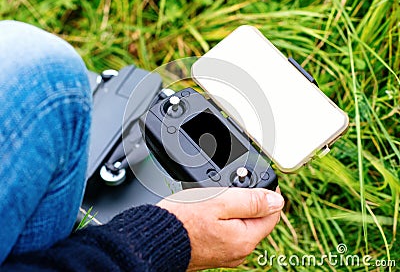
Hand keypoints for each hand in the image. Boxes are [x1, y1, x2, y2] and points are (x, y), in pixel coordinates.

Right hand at [157, 187, 283, 269]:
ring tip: (216, 197)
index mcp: (245, 239)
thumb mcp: (220, 201)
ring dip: (235, 209)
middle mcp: (239, 252)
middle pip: (257, 220)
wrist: (154, 239)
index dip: (268, 193)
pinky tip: (208, 212)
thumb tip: (276, 200)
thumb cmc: (182, 220)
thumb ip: (251, 200)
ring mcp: (226, 254)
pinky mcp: (214, 253)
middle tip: (230, 187)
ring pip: (242, 225)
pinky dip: (223, 220)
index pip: (272, 214)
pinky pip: (228, 232)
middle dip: (250, 201)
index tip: (257, 180)